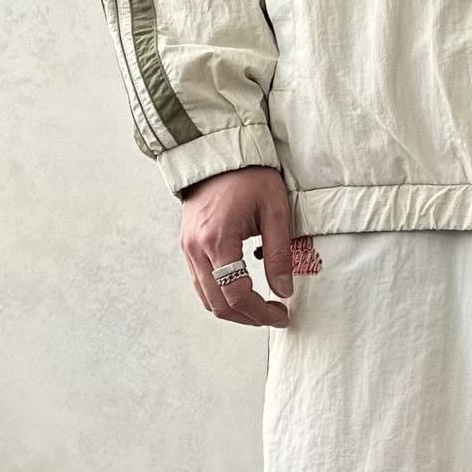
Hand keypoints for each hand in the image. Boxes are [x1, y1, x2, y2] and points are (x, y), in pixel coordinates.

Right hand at [179, 166, 293, 326]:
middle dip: (248, 317)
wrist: (219, 154)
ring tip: (262, 307)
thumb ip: (278, 254)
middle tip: (275, 315)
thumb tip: (283, 291)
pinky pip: (202, 284)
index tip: (282, 314)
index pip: (236, 295)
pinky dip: (222, 295)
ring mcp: (188, 249)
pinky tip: (245, 291)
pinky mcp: (188, 246)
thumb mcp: (275, 211)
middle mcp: (196, 248)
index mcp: (217, 240)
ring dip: (234, 310)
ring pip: (207, 298)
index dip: (261, 312)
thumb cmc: (249, 177)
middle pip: (218, 304)